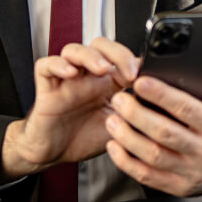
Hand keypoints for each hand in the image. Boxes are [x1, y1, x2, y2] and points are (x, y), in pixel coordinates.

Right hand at [0, 38, 138, 180]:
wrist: (54, 155)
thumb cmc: (83, 139)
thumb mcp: (118, 128)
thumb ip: (133, 113)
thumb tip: (156, 102)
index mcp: (107, 84)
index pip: (121, 58)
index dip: (133, 60)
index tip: (145, 74)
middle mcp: (87, 78)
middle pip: (99, 46)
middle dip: (115, 51)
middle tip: (128, 70)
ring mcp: (66, 80)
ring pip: (74, 50)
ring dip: (90, 55)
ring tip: (102, 68)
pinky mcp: (47, 87)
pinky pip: (46, 65)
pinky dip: (58, 64)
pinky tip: (70, 73)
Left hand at [104, 48, 201, 195]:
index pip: (187, 109)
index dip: (162, 95)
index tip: (142, 82)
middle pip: (165, 133)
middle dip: (138, 115)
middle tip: (120, 100)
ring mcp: (190, 171)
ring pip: (153, 156)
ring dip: (128, 138)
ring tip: (113, 120)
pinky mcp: (177, 186)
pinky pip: (147, 176)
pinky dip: (127, 162)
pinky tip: (115, 146)